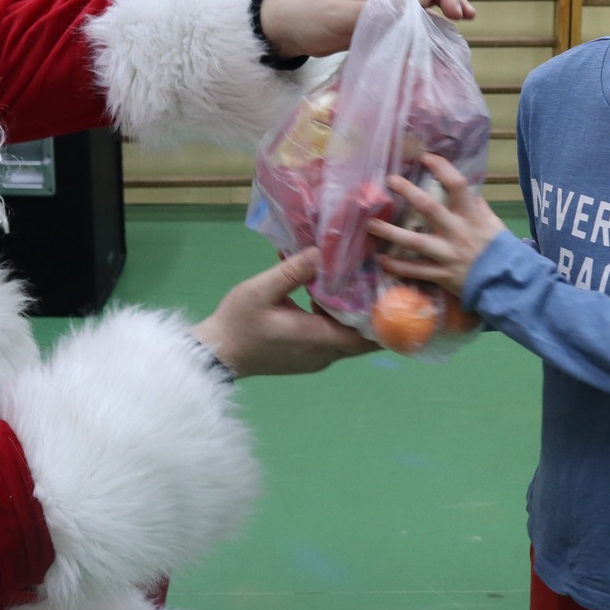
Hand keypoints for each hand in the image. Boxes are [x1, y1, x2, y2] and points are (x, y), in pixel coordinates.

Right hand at [191, 248, 376, 376]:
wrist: (217, 354)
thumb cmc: (237, 322)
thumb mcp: (260, 290)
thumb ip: (293, 271)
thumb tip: (322, 251)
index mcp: (317, 337)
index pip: (366, 335)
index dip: (383, 317)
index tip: (391, 290)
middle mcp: (323, 353)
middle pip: (364, 338)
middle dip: (375, 313)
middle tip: (381, 281)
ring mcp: (316, 358)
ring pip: (349, 339)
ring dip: (355, 315)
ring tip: (357, 282)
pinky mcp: (308, 358)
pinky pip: (334, 340)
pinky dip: (339, 321)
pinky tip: (328, 296)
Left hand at [256, 0, 476, 59]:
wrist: (288, 32)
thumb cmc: (307, 16)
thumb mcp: (338, 15)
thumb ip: (373, 12)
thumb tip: (410, 11)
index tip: (424, 10)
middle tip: (461, 14)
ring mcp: (387, 3)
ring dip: (447, 5)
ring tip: (467, 18)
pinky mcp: (385, 22)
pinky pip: (415, 19)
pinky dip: (433, 23)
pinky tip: (448, 32)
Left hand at [365, 154, 506, 299]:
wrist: (505, 284)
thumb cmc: (499, 250)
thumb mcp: (493, 224)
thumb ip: (477, 206)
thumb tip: (467, 189)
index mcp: (472, 216)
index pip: (458, 186)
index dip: (442, 168)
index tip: (426, 157)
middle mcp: (457, 232)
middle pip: (430, 208)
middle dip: (409, 192)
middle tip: (389, 179)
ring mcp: (447, 254)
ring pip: (414, 242)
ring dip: (390, 232)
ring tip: (369, 224)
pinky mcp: (441, 274)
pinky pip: (414, 271)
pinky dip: (396, 267)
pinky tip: (380, 260)